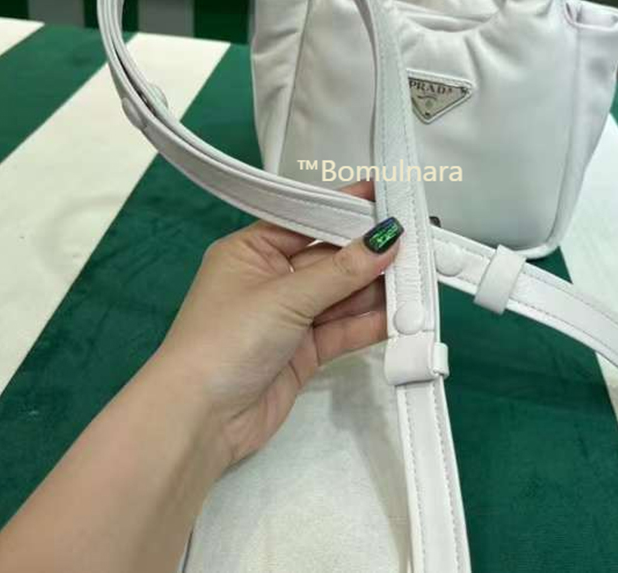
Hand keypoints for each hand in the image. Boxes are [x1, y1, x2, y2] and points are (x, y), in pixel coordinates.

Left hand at [155, 181, 403, 467]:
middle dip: (369, 254)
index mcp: (252, 251)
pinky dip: (369, 323)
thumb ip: (341, 271)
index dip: (346, 211)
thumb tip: (388, 238)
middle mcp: (271, 279)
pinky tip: (401, 315)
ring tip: (418, 279)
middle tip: (417, 242)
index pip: (307, 221)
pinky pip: (343, 329)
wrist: (199, 421)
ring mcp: (289, 317)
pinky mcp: (304, 352)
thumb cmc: (227, 340)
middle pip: (330, 259)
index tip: (387, 197)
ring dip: (375, 290)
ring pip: (341, 295)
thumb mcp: (285, 296)